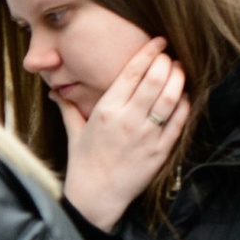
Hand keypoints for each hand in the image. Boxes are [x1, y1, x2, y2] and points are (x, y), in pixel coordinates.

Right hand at [60, 34, 187, 232]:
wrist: (96, 198)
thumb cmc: (84, 164)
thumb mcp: (74, 132)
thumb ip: (69, 107)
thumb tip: (55, 90)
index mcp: (106, 110)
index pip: (132, 72)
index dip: (148, 52)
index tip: (158, 41)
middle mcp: (127, 120)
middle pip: (155, 79)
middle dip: (166, 62)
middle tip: (169, 56)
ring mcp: (147, 136)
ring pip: (170, 97)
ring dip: (178, 79)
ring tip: (179, 71)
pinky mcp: (160, 151)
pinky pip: (179, 121)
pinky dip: (185, 105)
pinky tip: (184, 96)